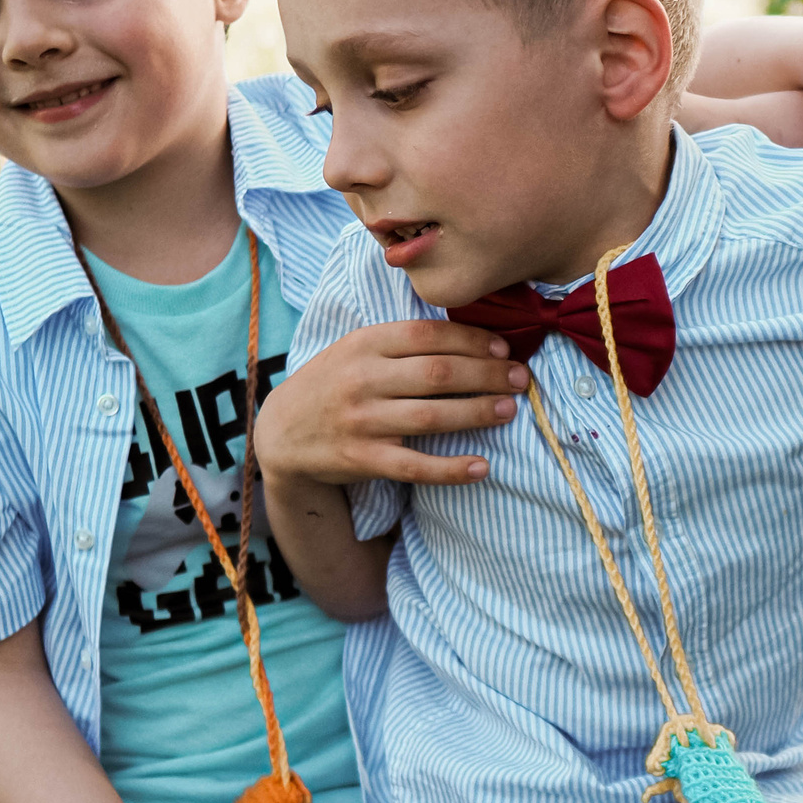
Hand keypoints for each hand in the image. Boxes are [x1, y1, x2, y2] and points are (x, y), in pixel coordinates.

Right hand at [257, 321, 527, 487]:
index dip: (472, 340)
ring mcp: (362, 421)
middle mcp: (362, 379)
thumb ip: (402, 341)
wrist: (281, 432)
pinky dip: (450, 468)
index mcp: (364, 343)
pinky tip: (481, 467)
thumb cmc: (333, 383)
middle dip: (487, 374)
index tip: (504, 348)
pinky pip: (414, 466)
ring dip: (478, 413)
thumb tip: (471, 336)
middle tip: (521, 378)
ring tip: (510, 410)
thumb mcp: (356, 349)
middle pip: (438, 374)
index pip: (428, 335)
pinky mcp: (362, 459)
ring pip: (432, 417)